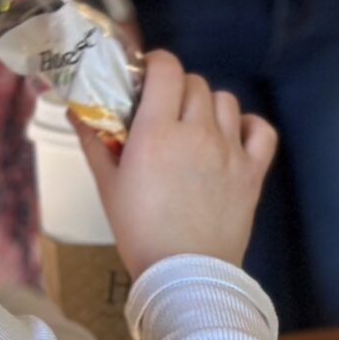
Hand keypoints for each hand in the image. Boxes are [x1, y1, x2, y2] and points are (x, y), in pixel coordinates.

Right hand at [79, 51, 276, 276]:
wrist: (185, 275)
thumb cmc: (140, 231)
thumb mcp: (108, 185)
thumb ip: (95, 142)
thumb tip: (77, 112)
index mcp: (158, 132)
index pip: (167, 69)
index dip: (157, 64)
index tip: (147, 78)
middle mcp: (197, 134)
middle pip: (195, 83)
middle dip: (177, 90)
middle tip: (164, 111)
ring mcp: (230, 152)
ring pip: (226, 102)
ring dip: (209, 107)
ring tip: (195, 128)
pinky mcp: (252, 172)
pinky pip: (262, 130)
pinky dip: (250, 127)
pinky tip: (234, 137)